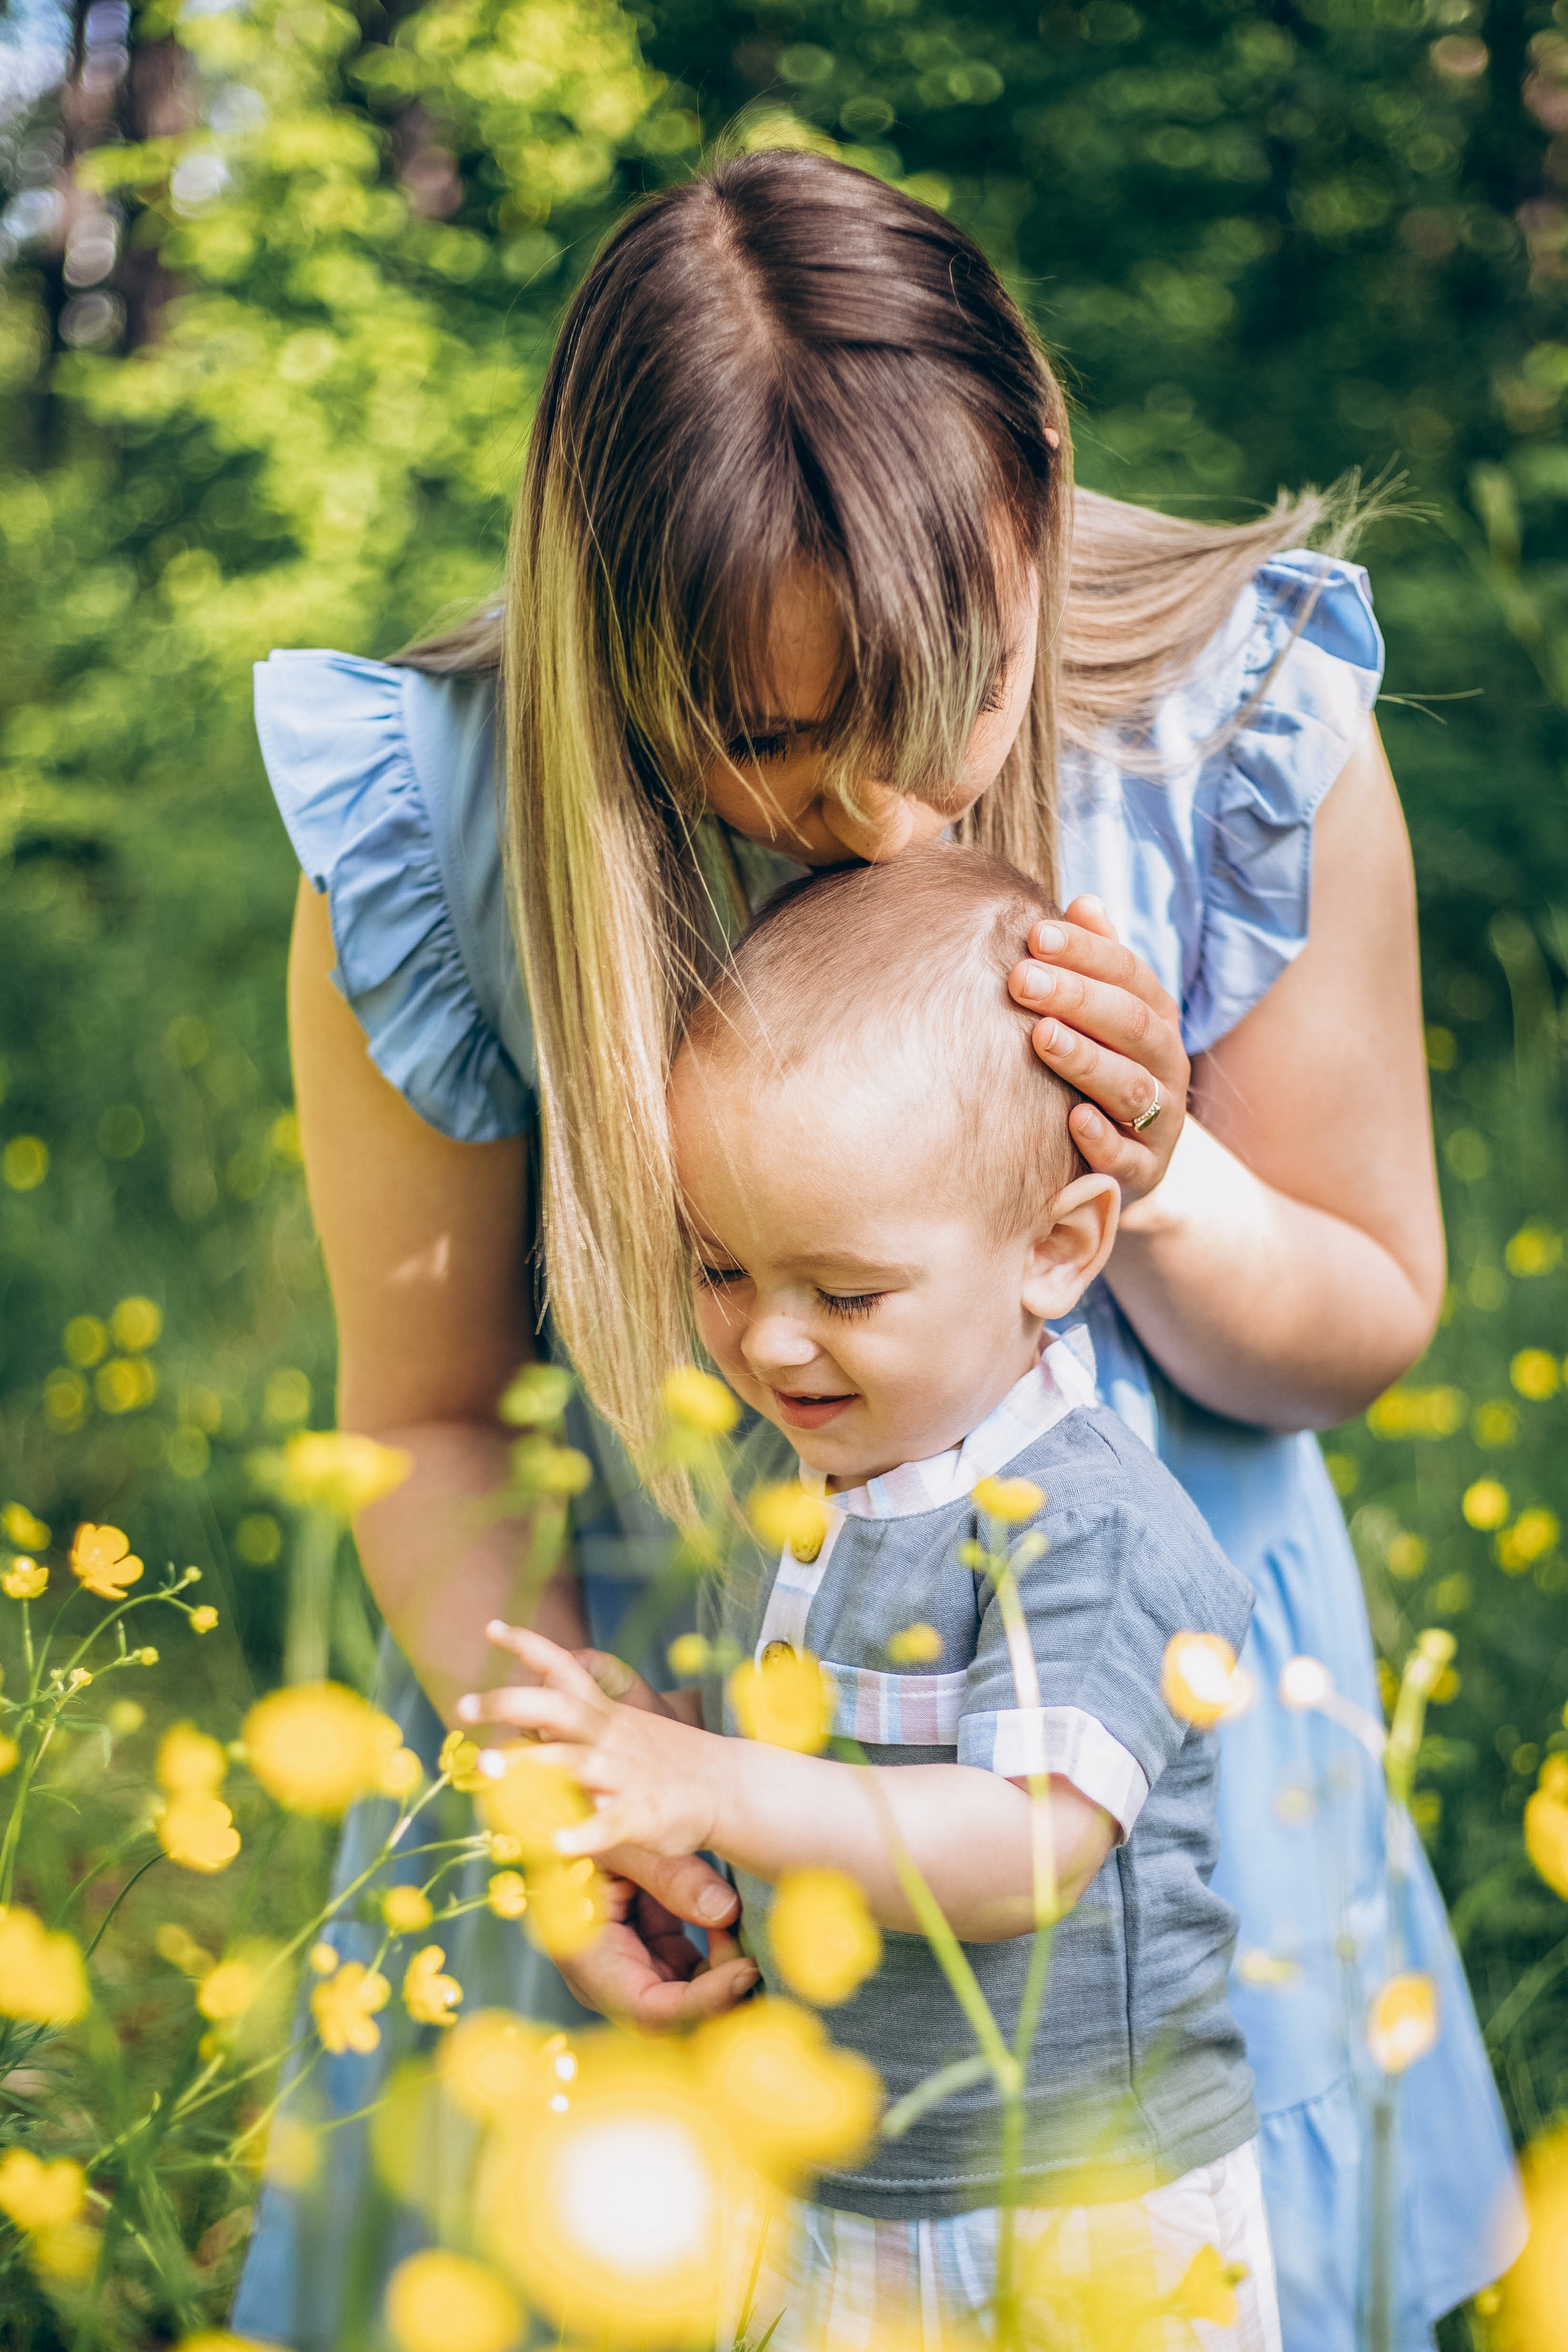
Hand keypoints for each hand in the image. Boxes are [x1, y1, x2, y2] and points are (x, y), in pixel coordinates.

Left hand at [458, 1624, 725, 1858]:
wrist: (727, 1787)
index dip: (527, 1645)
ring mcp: (621, 1775)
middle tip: (462, 1705)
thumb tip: (522, 1722)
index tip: (492, 1627)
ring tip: (486, 1771)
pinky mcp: (639, 1814)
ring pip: (570, 1763)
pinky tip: (554, 1845)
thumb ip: (575, 1724)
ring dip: (527, 1764)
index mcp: (602, 1714)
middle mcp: (606, 1736)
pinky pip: (607, 1823)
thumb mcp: (621, 1729)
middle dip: (506, 1701)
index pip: (562, 1668)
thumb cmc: (661, 1761)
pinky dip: (582, 1834)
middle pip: (553, 1707)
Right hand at [554, 1846, 757, 2028]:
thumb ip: (670, 1874)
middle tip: (761, 1959)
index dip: (703, 2001)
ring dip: (723, 1972)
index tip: (746, 1971)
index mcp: (586, 1958)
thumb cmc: (585, 1832)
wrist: (575, 1826)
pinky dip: (717, 1952)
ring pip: (689, 1996)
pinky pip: (691, 1970)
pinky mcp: (650, 1955)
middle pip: (674, 2015)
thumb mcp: (625, 1844)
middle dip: (722, 1995)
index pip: (650, 2010)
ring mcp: (630, 1968)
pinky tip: (729, 1923)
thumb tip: (725, 1912)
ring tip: (746, 1934)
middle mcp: (606, 1977)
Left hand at [1008, 895, 1188, 1203]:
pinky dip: (1102, 1139)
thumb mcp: (1103, 1015)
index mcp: (1156, 1016)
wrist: (1125, 1160)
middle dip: (1077, 997)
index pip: (1127, 973)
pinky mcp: (1145, 1171)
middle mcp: (1166, 1063)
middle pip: (1129, 1023)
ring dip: (1086, 1060)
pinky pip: (1128, 1157)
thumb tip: (1083, 903)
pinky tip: (1072, 1119)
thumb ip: (1096, 963)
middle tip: (1022, 979)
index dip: (1086, 952)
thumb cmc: (1099, 1068)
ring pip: (1130, 1086)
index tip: (1036, 935)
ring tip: (1042, 1036)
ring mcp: (1161, 1119)